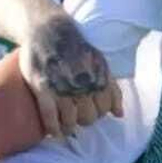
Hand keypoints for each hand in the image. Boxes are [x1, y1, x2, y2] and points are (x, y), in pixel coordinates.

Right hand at [19, 13, 122, 136]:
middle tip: (77, 118)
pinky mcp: (42, 87)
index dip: (98, 113)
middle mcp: (82, 83)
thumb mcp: (100, 62)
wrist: (48, 29)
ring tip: (66, 128)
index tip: (90, 111)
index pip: (104, 109)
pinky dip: (53, 128)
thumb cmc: (76, 48)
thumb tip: (119, 115)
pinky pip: (49, 116)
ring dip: (68, 128)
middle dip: (84, 120)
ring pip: (69, 121)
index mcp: (98, 77)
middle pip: (88, 118)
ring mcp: (61, 86)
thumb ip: (112, 88)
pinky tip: (54, 133)